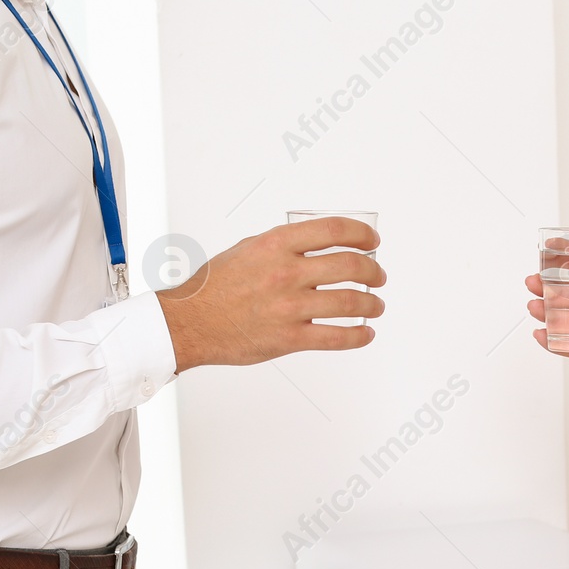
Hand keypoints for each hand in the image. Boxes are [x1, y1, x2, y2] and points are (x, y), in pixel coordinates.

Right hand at [158, 217, 386, 371]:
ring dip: (372, 303)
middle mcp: (286, 273)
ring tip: (376, 305)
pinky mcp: (289, 338)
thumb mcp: (247, 249)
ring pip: (350, 302)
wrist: (190, 322)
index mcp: (276, 244)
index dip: (362, 234)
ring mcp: (289, 307)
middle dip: (373, 271)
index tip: (372, 241)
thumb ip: (282, 245)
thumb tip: (313, 243)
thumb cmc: (213, 287)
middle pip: (350, 265)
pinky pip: (336, 337)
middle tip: (378, 276)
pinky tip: (365, 333)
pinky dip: (358, 336)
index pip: (333, 230)